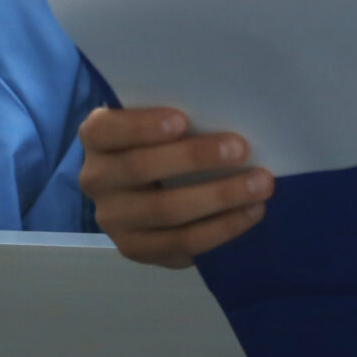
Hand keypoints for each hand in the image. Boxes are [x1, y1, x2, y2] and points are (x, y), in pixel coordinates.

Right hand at [77, 106, 269, 267]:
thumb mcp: (156, 117)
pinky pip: (181, 244)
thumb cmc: (159, 136)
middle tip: (242, 149)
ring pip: (166, 212)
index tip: (183, 120)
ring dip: (220, 198)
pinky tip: (251, 212)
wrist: (142, 184)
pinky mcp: (136, 249)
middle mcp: (96, 179)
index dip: (142, 126)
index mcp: (96, 136)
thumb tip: (229, 107)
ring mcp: (112, 220)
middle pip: (141, 169)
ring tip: (261, 185)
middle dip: (195, 159)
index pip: (107, 130)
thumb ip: (177, 113)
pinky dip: (221, 228)